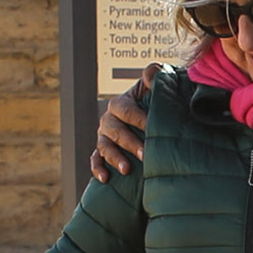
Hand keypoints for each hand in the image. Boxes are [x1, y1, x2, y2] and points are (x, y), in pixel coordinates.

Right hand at [89, 63, 158, 182]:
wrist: (155, 117)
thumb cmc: (157, 101)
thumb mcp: (157, 85)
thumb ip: (155, 75)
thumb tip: (152, 73)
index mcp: (121, 103)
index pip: (126, 110)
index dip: (139, 119)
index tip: (153, 128)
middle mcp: (109, 119)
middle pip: (114, 130)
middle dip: (129, 142)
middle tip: (145, 154)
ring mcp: (104, 136)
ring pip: (104, 146)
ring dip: (114, 158)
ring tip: (127, 170)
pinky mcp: (103, 151)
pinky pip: (96, 159)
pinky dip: (98, 168)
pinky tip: (106, 179)